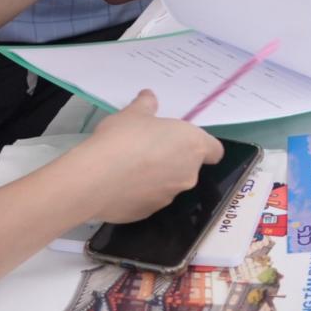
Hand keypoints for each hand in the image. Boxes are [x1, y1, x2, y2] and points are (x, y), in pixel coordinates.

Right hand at [74, 91, 224, 222]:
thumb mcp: (132, 113)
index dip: (202, 146)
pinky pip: (149, 199)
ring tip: (129, 167)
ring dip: (157, 177)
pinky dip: (140, 193)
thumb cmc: (122, 138)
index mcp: (192, 146)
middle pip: (189, 166)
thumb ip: (146, 105)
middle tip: (148, 149)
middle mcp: (187, 174)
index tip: (182, 140)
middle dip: (173, 159)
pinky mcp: (149, 213)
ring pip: (169, 184)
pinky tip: (120, 185)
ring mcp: (169, 197)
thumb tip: (149, 97)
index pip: (214, 151)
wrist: (95, 179)